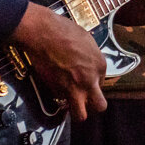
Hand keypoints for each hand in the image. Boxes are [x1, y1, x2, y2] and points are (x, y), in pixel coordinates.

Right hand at [11, 2, 106, 121]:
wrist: (43, 33)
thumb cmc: (63, 30)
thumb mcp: (85, 39)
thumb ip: (90, 56)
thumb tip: (87, 62)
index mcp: (100, 65)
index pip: (101, 83)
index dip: (92, 82)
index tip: (84, 78)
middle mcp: (91, 80)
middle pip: (99, 106)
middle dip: (93, 105)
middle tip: (85, 99)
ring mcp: (75, 88)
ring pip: (81, 114)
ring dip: (77, 111)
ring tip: (70, 103)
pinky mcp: (58, 91)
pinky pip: (61, 101)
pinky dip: (58, 98)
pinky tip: (54, 85)